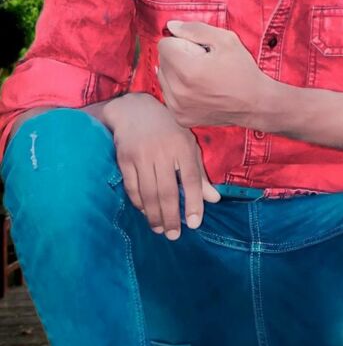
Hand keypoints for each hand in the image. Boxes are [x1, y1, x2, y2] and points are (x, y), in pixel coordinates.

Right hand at [105, 93, 220, 239]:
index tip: (194, 223)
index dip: (194, 203)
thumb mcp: (187, 145)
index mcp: (182, 146)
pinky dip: (139, 203)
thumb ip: (199, 173)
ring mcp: (142, 155)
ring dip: (154, 215)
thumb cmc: (167, 130)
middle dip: (171, 216)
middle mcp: (163, 151)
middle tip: (174, 235)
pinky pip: (132, 188)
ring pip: (149, 193)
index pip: (191, 180)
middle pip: (167, 191)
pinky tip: (145, 212)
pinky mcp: (124, 159)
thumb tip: (214, 199)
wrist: (134, 110)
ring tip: (160, 229)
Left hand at [156, 21, 273, 130]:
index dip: (182, 42)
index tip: (200, 49)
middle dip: (178, 57)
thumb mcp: (225, 40)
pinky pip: (169, 95)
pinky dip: (179, 90)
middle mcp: (178, 91)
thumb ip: (195, 29)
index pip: (164, 45)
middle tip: (202, 63)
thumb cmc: (242, 70)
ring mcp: (178, 107)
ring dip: (177, 73)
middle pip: (162, 61)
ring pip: (163, 78)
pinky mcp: (180, 117)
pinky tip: (198, 90)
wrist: (255, 103)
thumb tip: (171, 26)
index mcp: (187, 70)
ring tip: (200, 77)